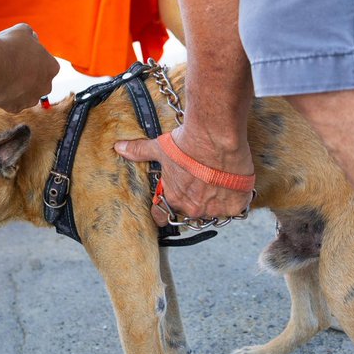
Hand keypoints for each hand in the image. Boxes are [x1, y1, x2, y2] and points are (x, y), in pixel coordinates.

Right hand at [0, 24, 59, 111]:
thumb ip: (31, 35)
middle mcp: (45, 86)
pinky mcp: (15, 108)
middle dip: (28, 76)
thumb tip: (31, 37)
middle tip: (12, 67)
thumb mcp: (22, 31)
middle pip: (38, 82)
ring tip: (2, 76)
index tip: (22, 56)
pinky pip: (12, 103)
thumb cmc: (8, 46)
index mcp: (51, 67)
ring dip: (17, 88)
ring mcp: (30, 99)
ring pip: (25, 94)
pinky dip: (6, 97)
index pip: (47, 64)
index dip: (34, 60)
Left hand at [115, 123, 253, 224]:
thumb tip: (119, 147)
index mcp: (173, 198)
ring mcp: (215, 209)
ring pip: (213, 210)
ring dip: (214, 198)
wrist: (216, 137)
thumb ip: (139, 151)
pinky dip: (234, 196)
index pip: (161, 216)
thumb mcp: (159, 148)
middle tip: (198, 180)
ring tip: (215, 178)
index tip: (167, 204)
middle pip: (190, 211)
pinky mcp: (235, 205)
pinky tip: (231, 181)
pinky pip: (234, 207)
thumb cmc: (187, 143)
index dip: (163, 209)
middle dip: (193, 198)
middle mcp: (193, 209)